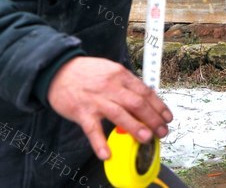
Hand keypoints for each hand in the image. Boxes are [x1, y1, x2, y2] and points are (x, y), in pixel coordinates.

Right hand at [46, 56, 172, 159]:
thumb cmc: (86, 73)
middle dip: (153, 118)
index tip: (167, 117)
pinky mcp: (81, 112)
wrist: (58, 71)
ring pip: (120, 114)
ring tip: (147, 138)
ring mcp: (96, 99)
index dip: (159, 106)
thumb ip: (126, 84)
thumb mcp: (110, 71)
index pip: (145, 91)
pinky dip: (100, 142)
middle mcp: (111, 86)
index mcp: (120, 75)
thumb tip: (145, 99)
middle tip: (162, 131)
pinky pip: (92, 129)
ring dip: (135, 127)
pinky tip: (107, 154)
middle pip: (137, 103)